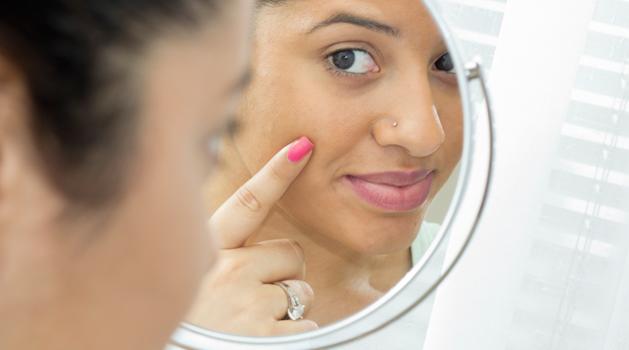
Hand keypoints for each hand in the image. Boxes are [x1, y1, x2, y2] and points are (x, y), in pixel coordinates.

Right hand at [187, 137, 317, 335]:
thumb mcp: (188, 275)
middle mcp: (228, 273)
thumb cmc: (187, 320)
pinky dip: (295, 336)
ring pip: (303, 291)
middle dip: (283, 272)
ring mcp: (249, 306)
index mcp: (206, 253)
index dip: (278, 172)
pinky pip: (308, 326)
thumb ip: (217, 252)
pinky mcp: (268, 340)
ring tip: (251, 323)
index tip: (303, 146)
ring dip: (288, 306)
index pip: (248, 202)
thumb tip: (254, 243)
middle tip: (253, 294)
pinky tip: (263, 341)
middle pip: (292, 252)